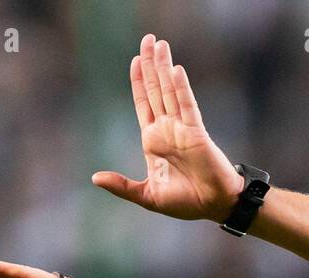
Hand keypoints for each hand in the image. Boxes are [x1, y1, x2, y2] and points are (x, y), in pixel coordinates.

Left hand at [91, 34, 244, 221]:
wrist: (213, 206)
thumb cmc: (186, 203)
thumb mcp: (147, 196)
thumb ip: (122, 186)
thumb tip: (95, 178)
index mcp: (154, 141)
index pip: (143, 103)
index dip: (138, 82)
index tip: (136, 60)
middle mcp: (167, 129)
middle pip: (156, 90)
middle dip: (151, 64)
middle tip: (148, 39)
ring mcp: (182, 128)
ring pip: (169, 91)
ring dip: (164, 67)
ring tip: (159, 43)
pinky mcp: (196, 132)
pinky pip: (187, 105)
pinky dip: (181, 88)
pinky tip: (175, 70)